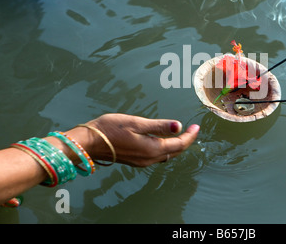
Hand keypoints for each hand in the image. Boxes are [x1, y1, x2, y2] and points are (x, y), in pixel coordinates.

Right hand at [64, 113, 199, 166]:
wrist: (89, 142)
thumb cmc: (110, 129)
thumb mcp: (137, 123)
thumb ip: (158, 126)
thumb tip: (178, 126)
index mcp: (151, 149)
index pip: (179, 145)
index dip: (190, 136)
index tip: (197, 127)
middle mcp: (149, 159)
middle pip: (174, 152)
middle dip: (186, 141)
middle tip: (193, 130)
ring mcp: (142, 162)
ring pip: (166, 155)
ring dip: (176, 146)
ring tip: (183, 135)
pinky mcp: (135, 161)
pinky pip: (157, 157)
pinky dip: (166, 149)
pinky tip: (164, 141)